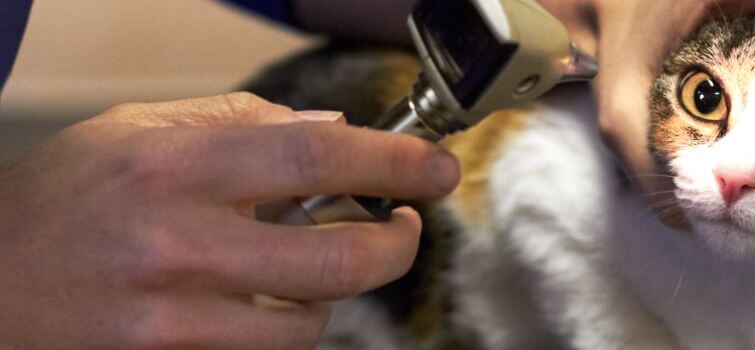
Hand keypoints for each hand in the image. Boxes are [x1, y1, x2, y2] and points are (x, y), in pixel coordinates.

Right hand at [0, 92, 459, 347]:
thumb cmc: (56, 204)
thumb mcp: (133, 133)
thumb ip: (236, 122)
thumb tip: (331, 132)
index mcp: (169, 168)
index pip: (314, 157)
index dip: (392, 161)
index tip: (432, 167)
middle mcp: (173, 246)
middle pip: (337, 259)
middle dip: (395, 245)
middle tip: (401, 226)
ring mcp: (169, 322)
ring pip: (309, 322)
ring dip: (328, 291)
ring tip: (299, 262)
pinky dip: (281, 326)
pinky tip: (254, 299)